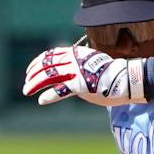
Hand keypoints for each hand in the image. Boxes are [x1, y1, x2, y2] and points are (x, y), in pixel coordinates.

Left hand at [22, 45, 144, 106]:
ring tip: (27, 91)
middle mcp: (74, 60)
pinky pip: (61, 89)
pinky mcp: (81, 85)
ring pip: (49, 75)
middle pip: (47, 64)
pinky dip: (49, 95)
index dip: (38, 62)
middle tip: (26, 84)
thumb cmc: (112, 73)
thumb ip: (80, 64)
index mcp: (76, 53)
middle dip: (33, 74)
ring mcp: (77, 71)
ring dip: (35, 83)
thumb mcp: (93, 62)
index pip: (51, 54)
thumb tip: (72, 70)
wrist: (127, 78)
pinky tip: (41, 100)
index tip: (30, 70)